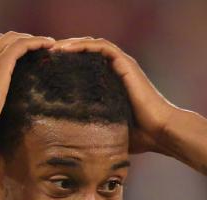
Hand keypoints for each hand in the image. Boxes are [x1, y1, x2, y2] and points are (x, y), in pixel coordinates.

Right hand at [0, 32, 54, 145]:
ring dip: (29, 39)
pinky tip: (49, 44)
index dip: (2, 51)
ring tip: (47, 44)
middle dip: (16, 40)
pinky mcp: (0, 63)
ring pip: (11, 39)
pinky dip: (36, 42)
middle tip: (34, 48)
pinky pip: (21, 44)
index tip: (16, 57)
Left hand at [51, 37, 181, 153]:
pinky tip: (66, 49)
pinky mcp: (126, 64)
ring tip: (53, 49)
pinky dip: (83, 45)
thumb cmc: (140, 138)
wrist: (160, 132)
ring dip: (72, 44)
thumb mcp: (109, 132)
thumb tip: (73, 148)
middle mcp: (118, 71)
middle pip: (87, 52)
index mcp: (113, 84)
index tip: (48, 71)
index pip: (87, 66)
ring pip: (93, 45)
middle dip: (66, 52)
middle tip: (46, 57)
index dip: (68, 65)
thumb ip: (94, 132)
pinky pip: (102, 47)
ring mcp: (123, 65)